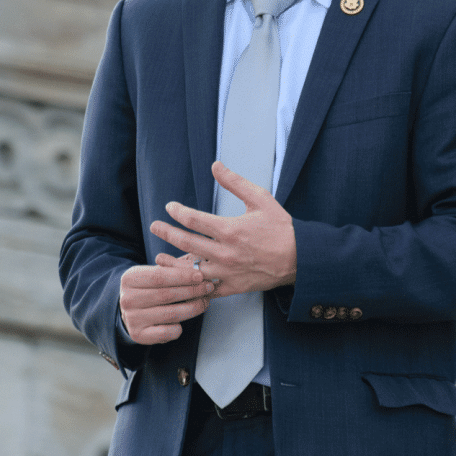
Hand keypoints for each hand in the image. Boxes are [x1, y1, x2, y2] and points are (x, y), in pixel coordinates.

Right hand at [119, 263, 214, 344]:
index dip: (182, 276)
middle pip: (166, 295)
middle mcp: (128, 299)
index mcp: (130, 279)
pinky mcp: (139, 335)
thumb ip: (172, 269)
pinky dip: (179, 328)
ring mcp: (132, 319)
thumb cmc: (149, 287)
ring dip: (192, 308)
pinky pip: (166, 332)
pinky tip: (184, 321)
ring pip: (170, 314)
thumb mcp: (154, 272)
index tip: (200, 276)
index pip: (159, 276)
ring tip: (204, 301)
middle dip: (192, 291)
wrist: (130, 308)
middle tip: (208, 287)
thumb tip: (198, 269)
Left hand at [149, 161, 296, 297]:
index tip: (170, 207)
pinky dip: (193, 286)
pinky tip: (182, 281)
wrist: (301, 257)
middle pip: (187, 242)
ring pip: (191, 271)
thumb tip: (215, 165)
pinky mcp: (234, 287)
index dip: (177, 212)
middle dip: (166, 233)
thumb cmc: (281, 227)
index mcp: (230, 229)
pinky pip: (208, 290)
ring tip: (159, 258)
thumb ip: (235, 182)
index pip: (193, 219)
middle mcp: (226, 252)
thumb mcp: (260, 198)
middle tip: (154, 227)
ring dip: (172, 264)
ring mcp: (228, 272)